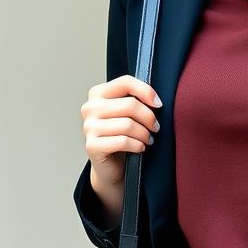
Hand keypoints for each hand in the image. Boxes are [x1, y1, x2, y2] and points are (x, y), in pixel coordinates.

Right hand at [81, 75, 161, 193]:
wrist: (110, 165)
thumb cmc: (121, 135)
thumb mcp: (127, 114)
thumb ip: (134, 100)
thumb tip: (155, 101)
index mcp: (98, 94)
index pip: (126, 82)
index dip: (146, 91)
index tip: (158, 104)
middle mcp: (90, 108)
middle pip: (130, 104)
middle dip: (149, 118)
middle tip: (156, 128)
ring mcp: (89, 127)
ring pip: (128, 124)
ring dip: (144, 134)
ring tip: (148, 139)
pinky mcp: (92, 146)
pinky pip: (123, 141)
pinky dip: (137, 145)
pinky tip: (140, 148)